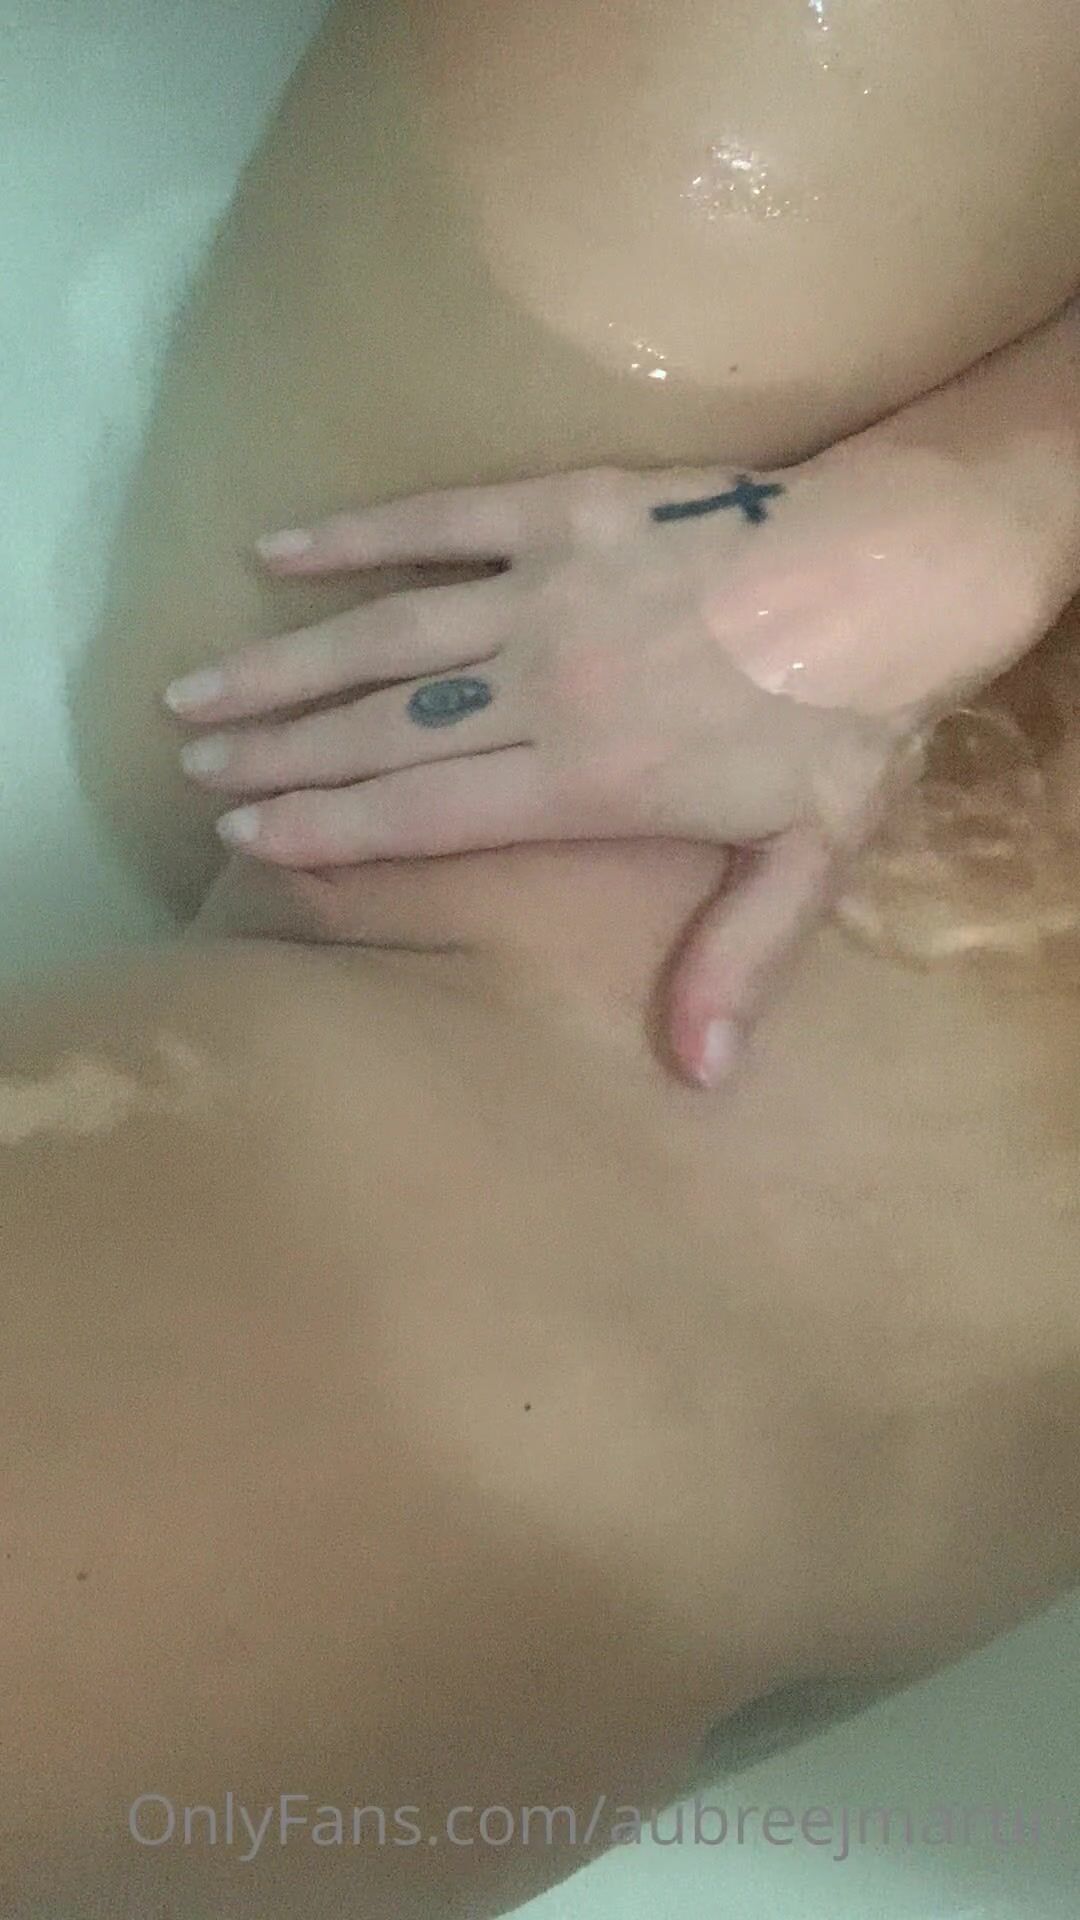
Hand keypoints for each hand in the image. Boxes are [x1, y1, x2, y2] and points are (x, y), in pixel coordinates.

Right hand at [166, 447, 1046, 1082]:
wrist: (903, 565)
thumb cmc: (854, 718)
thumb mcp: (811, 855)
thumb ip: (739, 959)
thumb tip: (699, 1077)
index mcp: (586, 777)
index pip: (421, 809)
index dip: (325, 824)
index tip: (244, 830)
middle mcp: (541, 685)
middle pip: (379, 729)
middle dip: (277, 754)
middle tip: (195, 766)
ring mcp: (545, 587)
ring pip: (383, 636)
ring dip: (283, 666)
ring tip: (198, 691)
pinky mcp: (563, 508)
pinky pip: (437, 519)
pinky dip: (354, 535)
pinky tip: (278, 551)